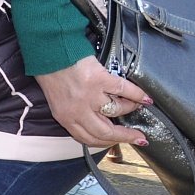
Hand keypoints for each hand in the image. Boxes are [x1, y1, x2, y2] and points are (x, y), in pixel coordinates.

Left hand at [35, 55, 152, 147]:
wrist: (49, 51)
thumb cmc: (52, 75)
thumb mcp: (58, 102)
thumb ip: (74, 114)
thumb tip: (98, 122)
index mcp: (65, 117)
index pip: (89, 139)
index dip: (107, 143)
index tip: (120, 143)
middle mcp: (78, 111)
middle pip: (107, 132)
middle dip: (126, 137)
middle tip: (139, 137)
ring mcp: (90, 96)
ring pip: (118, 111)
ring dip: (129, 108)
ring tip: (134, 105)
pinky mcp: (100, 80)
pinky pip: (124, 90)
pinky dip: (137, 95)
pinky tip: (145, 98)